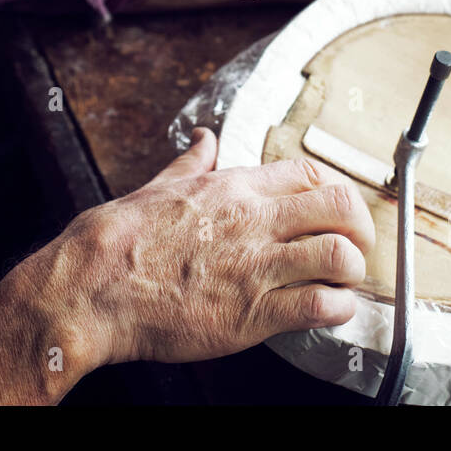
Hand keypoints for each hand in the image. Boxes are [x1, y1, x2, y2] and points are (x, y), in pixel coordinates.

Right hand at [55, 128, 375, 366]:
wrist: (90, 288)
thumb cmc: (116, 240)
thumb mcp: (157, 186)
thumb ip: (190, 163)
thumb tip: (202, 138)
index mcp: (232, 187)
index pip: (310, 172)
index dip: (335, 192)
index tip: (334, 213)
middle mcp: (252, 220)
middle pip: (341, 206)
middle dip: (360, 229)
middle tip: (353, 248)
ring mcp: (256, 266)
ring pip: (340, 255)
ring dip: (351, 273)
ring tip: (340, 284)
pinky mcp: (252, 313)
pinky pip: (319, 306)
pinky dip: (337, 311)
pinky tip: (327, 313)